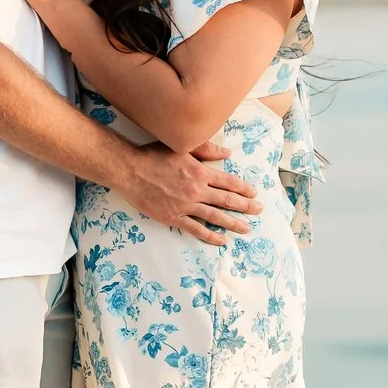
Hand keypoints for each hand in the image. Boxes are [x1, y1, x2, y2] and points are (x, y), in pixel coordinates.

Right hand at [123, 141, 258, 243]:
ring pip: (215, 216)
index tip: (254, 194)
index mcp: (200, 172)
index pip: (228, 182)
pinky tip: (222, 240)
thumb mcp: (182, 147)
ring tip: (246, 228)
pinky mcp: (173, 217)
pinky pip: (196, 229)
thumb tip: (228, 153)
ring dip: (233, 223)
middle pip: (227, 200)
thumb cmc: (153, 155)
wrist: (129, 170)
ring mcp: (185, 205)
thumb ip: (207, 150)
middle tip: (259, 211)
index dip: (243, 189)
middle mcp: (196, 190)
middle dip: (246, 206)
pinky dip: (210, 235)